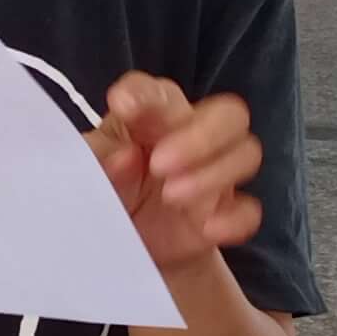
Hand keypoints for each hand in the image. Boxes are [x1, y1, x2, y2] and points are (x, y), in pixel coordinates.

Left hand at [91, 74, 265, 275]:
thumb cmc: (110, 188)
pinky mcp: (224, 213)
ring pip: (246, 154)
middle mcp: (192, 137)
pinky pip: (248, 211)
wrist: (124, 241)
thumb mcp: (88, 171)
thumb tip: (123, 158)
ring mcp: (215, 174)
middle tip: (160, 164)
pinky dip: (233, 218)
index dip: (145, 94)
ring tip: (170, 195)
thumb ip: (98, 159)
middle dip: (201, 136)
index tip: (123, 104)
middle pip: (228, 115)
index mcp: (153, 117)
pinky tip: (206, 227)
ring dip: (213, 173)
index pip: (160, 94)